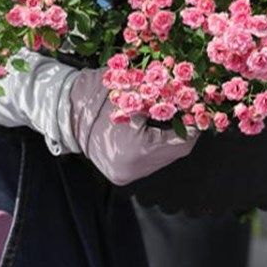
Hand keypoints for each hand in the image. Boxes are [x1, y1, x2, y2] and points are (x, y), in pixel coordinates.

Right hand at [69, 68, 196, 185]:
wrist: (67, 116)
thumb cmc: (99, 99)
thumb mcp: (134, 92)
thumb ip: (161, 94)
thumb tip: (189, 91)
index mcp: (138, 148)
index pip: (180, 141)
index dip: (193, 125)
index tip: (200, 110)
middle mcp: (135, 168)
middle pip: (175, 152)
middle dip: (185, 132)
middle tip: (191, 114)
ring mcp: (128, 174)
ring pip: (164, 158)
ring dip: (172, 139)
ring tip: (175, 119)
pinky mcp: (123, 175)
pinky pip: (151, 161)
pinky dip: (158, 146)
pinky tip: (157, 129)